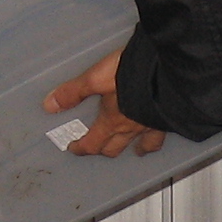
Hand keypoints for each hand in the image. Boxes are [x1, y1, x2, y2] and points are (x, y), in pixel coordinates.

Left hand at [45, 48, 166, 156]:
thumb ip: (74, 92)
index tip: (75, 148)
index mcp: (112, 121)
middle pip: (115, 148)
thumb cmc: (133, 73)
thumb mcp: (96, 78)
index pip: (93, 143)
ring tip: (138, 151)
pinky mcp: (171, 117)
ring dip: (138, 149)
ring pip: (144, 144)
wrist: (171, 71)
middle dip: (104, 150)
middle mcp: (132, 127)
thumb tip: (50, 105)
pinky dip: (160, 136)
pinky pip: (164, 133)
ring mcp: (153, 124)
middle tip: (98, 148)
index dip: (82, 147)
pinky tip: (163, 131)